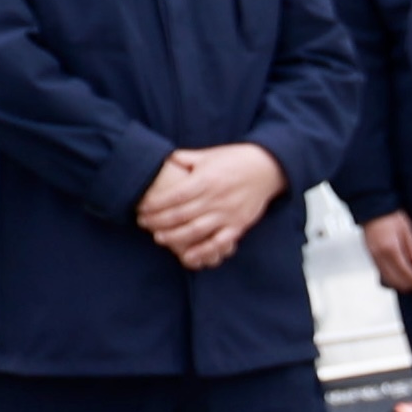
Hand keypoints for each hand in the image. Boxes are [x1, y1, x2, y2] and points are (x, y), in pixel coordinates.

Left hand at [137, 142, 284, 269]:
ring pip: (195, 230)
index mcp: (206, 179)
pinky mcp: (239, 225)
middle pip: (180, 215)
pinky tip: (189, 257)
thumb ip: (184, 158)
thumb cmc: (235, 160)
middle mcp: (216, 198)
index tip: (141, 208)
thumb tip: (163, 161)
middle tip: (143, 223)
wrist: (269, 168)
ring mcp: (228, 214)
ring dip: (174, 237)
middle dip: (157, 221)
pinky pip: (219, 242)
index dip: (154, 204)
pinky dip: (204, 251)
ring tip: (159, 238)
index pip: (173, 195)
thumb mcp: (208, 155)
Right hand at [359, 210, 411, 290]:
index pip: (403, 270)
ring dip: (398, 284)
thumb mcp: (407, 229)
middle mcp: (379, 255)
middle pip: (393, 279)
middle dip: (407, 284)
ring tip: (410, 284)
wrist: (372, 211)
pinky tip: (399, 278)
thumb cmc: (392, 218)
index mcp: (390, 248)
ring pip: (385, 278)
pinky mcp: (371, 256)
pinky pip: (381, 272)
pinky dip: (390, 278)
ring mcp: (373, 256)